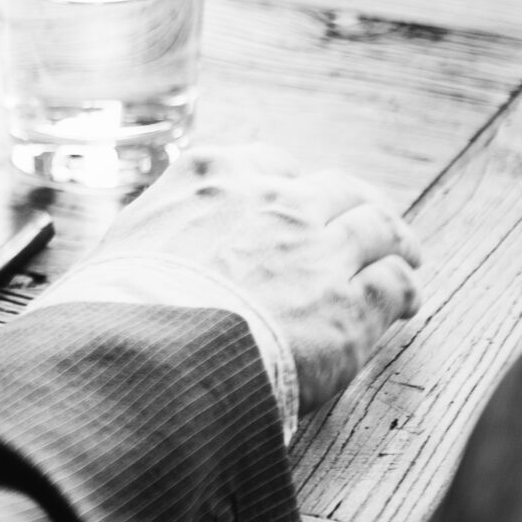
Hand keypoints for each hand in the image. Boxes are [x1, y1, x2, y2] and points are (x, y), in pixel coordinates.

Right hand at [41, 145, 422, 415]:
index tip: (298, 201)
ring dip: (394, 241)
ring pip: (376, 225)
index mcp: (211, 176)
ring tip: (405, 257)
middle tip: (370, 223)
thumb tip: (138, 265)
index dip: (292, 186)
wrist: (147, 357)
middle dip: (355, 204)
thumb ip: (152, 238)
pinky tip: (406, 304)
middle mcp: (272, 199)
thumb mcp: (118, 248)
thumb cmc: (114, 312)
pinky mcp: (350, 303)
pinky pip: (394, 282)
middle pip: (335, 187)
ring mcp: (317, 247)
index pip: (269, 164)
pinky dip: (404, 289)